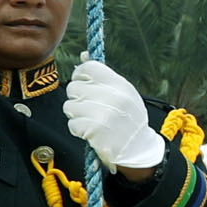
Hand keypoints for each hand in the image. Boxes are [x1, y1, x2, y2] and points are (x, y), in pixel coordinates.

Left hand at [63, 56, 164, 172]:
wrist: (138, 150)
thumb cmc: (128, 120)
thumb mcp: (124, 95)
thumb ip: (104, 78)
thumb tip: (84, 56)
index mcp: (121, 85)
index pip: (88, 68)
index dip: (80, 75)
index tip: (84, 85)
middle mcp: (113, 96)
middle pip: (73, 87)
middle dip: (77, 99)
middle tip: (91, 109)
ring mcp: (104, 113)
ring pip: (69, 106)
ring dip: (77, 116)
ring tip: (93, 121)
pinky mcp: (95, 129)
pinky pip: (72, 124)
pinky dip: (78, 130)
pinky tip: (92, 132)